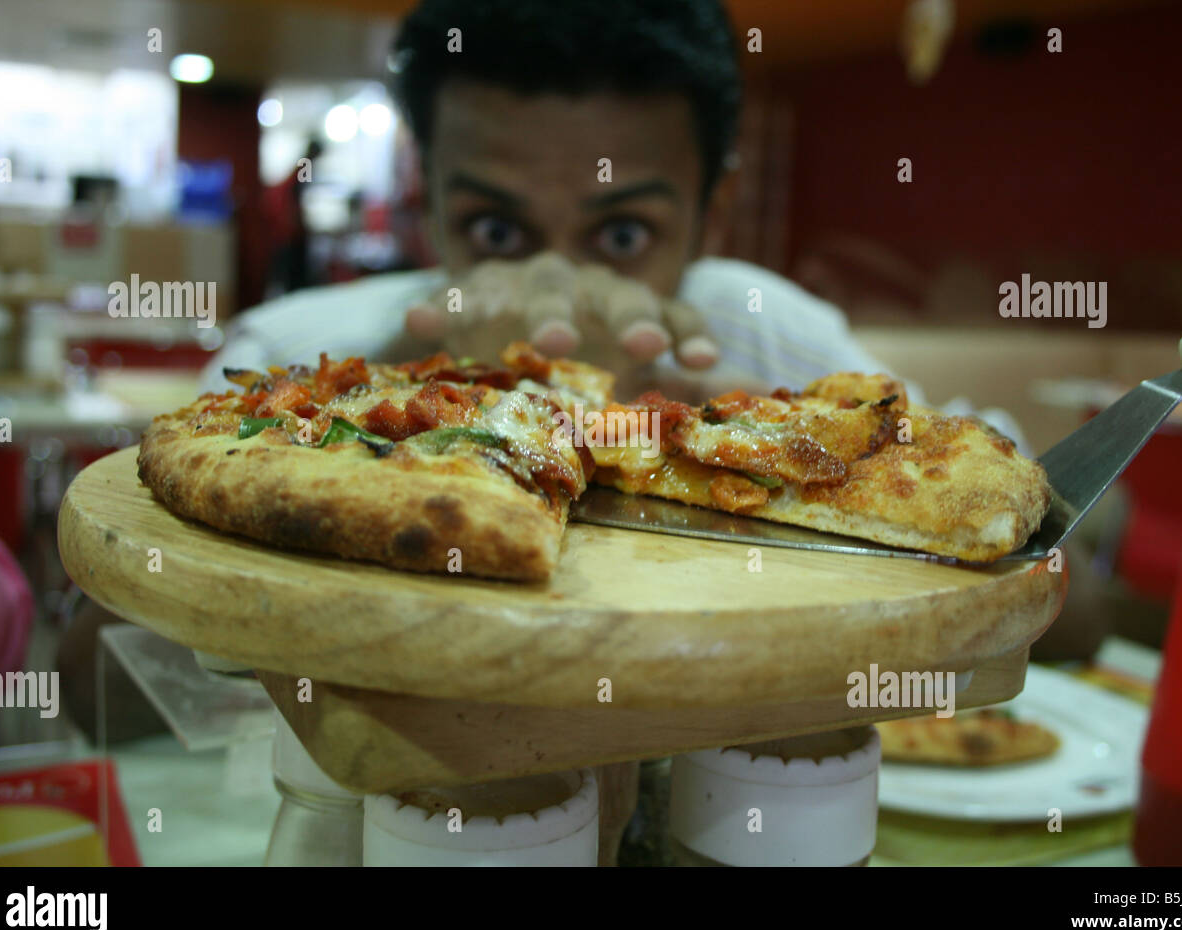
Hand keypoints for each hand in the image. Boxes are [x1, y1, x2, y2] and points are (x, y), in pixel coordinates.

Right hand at [404, 252, 718, 371]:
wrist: (495, 324)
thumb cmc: (578, 352)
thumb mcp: (628, 372)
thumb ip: (683, 384)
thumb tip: (759, 395)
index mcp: (628, 304)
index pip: (669, 310)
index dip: (686, 332)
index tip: (699, 361)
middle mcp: (584, 284)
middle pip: (612, 293)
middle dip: (627, 317)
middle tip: (638, 344)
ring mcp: (527, 281)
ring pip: (541, 287)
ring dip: (549, 310)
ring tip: (552, 338)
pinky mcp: (473, 289)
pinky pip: (457, 293)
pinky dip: (443, 305)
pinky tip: (422, 320)